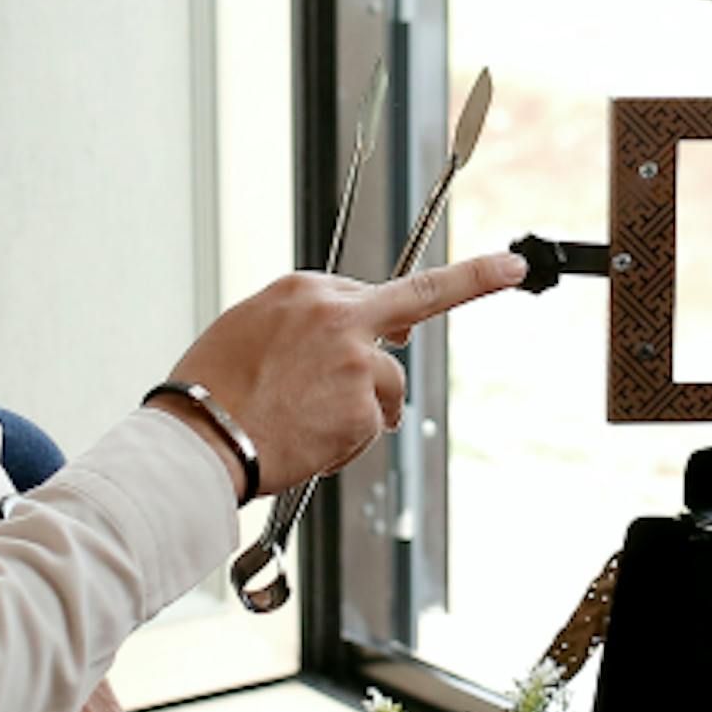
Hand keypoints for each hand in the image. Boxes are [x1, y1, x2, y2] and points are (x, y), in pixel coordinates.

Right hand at [153, 251, 526, 493]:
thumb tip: (354, 332)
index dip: (393, 306)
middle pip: (419, 297)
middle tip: (510, 268)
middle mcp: (338, 316)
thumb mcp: (248, 330)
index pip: (366, 286)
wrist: (200, 438)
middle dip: (473, 278)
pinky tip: (308, 443)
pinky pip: (369, 427)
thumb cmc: (213, 390)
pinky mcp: (363, 409)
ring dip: (363, 408)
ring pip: (387, 385)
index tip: (463, 270)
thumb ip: (305, 323)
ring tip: (308, 424)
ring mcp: (357, 362)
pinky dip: (345, 441)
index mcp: (305, 290)